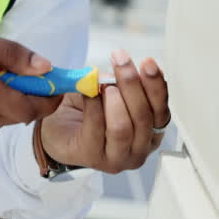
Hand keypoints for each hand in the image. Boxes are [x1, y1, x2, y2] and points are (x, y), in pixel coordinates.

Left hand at [39, 50, 170, 172]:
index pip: (161, 110)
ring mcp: (117, 158)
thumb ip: (123, 82)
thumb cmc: (89, 111)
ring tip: (104, 84)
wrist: (57, 129)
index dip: (156, 85)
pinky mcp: (92, 157)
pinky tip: (88, 93)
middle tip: (120, 60)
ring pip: (122, 127)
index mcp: (150, 132)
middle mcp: (138, 148)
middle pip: (144, 117)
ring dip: (113, 99)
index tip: (148, 63)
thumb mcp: (111, 90)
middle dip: (132, 84)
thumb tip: (125, 68)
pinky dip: (93, 106)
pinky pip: (96, 129)